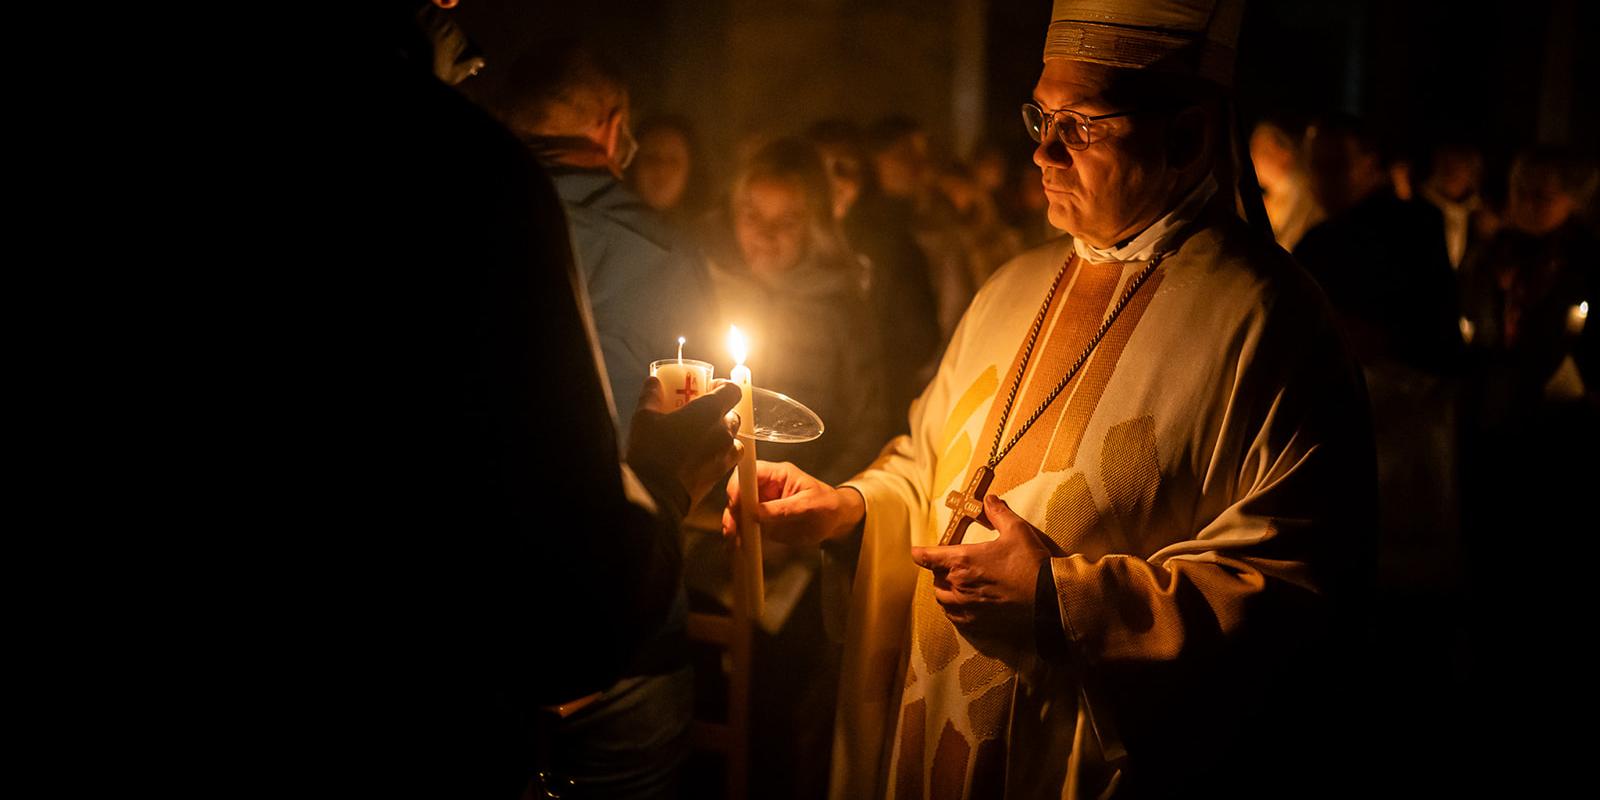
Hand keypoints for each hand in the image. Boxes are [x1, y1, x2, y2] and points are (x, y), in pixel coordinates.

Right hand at [627, 377, 742, 509]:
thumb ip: (651, 396)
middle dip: (720, 413)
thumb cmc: (651, 453)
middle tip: (700, 415)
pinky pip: (728, 458)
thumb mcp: (644, 419)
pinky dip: (720, 454)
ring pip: (733, 438)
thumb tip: (653, 383)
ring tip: (701, 438)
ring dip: (722, 435)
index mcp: (708, 411)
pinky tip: (701, 456)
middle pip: (733, 414)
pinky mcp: (721, 474)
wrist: (656, 494)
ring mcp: (724, 454)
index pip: (733, 390)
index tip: (711, 389)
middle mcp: (723, 431)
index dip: (724, 387)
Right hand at [722, 460, 864, 546]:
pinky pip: (745, 524)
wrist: (836, 522)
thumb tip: (755, 513)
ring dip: (733, 524)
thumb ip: (783, 509)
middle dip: (733, 509)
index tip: (736, 503)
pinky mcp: (761, 520)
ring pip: (738, 510)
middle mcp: (766, 486)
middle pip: (739, 491)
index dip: (739, 484)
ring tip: (734, 540)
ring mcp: (762, 503)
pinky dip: (739, 534)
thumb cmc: (827, 507)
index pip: (751, 471)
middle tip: (733, 528)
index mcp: (778, 474)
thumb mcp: (809, 507)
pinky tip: (738, 544)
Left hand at [910, 494, 1048, 641]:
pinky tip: (963, 604)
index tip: (916, 551)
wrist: (1049, 597)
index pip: (929, 557)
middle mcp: (959, 585)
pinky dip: (953, 609)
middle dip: (939, 570)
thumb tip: (989, 500)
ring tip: (954, 584)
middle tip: (950, 565)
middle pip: (935, 578)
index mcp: (963, 560)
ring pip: (942, 599)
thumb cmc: (1031, 563)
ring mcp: (966, 606)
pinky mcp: (977, 622)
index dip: (920, 553)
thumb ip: (998, 514)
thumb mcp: (1016, 530)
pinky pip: (954, 617)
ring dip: (944, 590)